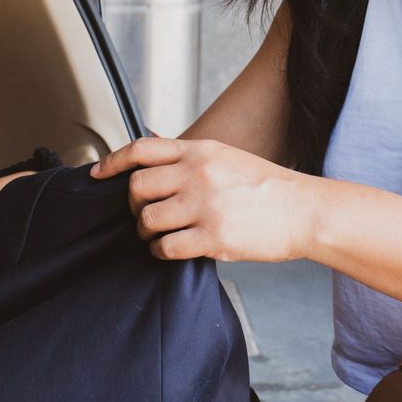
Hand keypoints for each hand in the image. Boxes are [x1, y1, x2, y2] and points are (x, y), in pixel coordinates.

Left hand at [89, 137, 314, 262]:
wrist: (304, 211)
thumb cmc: (266, 187)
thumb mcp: (226, 157)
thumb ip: (191, 158)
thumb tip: (154, 160)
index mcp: (200, 151)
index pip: (142, 149)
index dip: (112, 162)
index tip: (98, 174)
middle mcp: (198, 174)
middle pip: (137, 187)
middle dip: (133, 205)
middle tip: (144, 214)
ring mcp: (204, 205)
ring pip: (146, 220)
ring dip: (146, 231)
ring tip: (160, 234)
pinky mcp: (213, 237)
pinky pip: (165, 247)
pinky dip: (161, 251)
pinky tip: (173, 249)